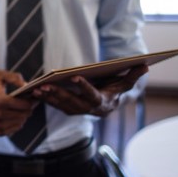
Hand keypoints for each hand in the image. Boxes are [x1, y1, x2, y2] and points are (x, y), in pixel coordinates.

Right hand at [0, 70, 38, 135]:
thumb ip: (13, 77)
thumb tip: (26, 85)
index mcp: (1, 101)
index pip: (25, 105)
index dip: (32, 101)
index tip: (32, 97)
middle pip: (25, 114)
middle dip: (28, 108)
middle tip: (27, 102)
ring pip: (21, 123)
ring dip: (23, 116)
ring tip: (20, 108)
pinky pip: (14, 129)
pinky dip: (16, 123)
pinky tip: (13, 116)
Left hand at [32, 64, 147, 115]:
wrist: (106, 105)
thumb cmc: (114, 90)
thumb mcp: (123, 83)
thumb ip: (132, 76)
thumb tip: (144, 65)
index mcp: (101, 103)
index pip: (92, 95)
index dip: (84, 87)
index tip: (75, 77)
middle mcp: (87, 110)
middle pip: (72, 102)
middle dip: (58, 94)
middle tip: (45, 85)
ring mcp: (76, 111)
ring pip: (60, 105)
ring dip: (47, 97)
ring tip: (36, 88)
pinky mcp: (66, 109)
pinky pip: (53, 105)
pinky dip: (43, 99)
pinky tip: (33, 91)